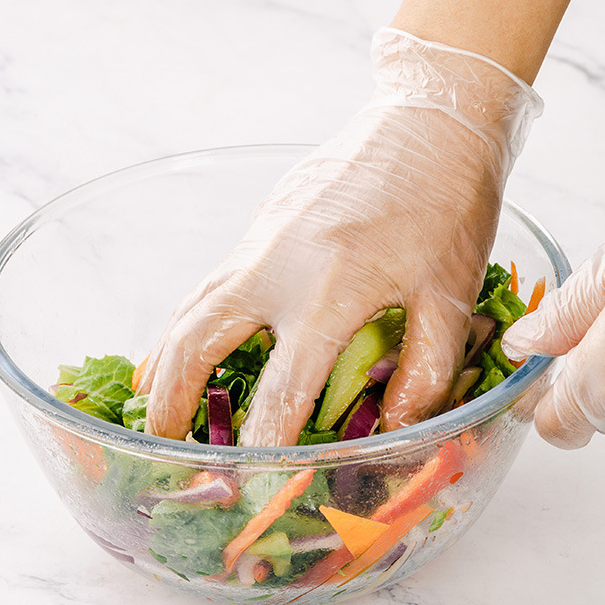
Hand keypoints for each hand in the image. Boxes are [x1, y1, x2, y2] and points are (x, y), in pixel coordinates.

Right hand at [140, 28, 541, 445]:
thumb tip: (392, 427)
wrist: (429, 122)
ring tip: (154, 402)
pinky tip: (190, 338)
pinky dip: (190, 319)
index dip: (262, 447)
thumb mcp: (450, 296)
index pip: (281, 392)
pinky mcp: (260, 225)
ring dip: (166, 360)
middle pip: (197, 345)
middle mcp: (276, 270)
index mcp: (329, 294)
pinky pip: (211, 282)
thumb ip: (424, 372)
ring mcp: (260, 242)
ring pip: (191, 308)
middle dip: (172, 403)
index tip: (248, 482)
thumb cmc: (448, 206)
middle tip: (164, 445)